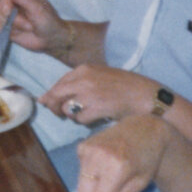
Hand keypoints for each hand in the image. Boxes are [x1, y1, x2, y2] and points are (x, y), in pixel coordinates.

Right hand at [0, 0, 68, 57]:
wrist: (51, 40)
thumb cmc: (49, 21)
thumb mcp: (39, 9)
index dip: (5, 0)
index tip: (11, 10)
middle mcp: (12, 3)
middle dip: (13, 18)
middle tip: (29, 25)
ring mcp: (6, 15)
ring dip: (12, 26)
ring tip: (27, 28)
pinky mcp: (4, 27)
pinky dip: (8, 32)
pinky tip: (19, 33)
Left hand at [43, 65, 158, 126]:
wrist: (147, 95)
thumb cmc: (124, 87)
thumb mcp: (98, 77)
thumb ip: (75, 84)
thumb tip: (44, 99)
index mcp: (83, 69)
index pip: (58, 84)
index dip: (52, 97)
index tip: (50, 104)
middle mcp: (84, 78)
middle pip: (56, 96)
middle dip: (55, 107)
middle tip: (62, 114)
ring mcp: (90, 93)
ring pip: (67, 109)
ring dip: (73, 116)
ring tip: (87, 114)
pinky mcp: (98, 107)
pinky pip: (80, 119)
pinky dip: (85, 122)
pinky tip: (96, 118)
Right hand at [74, 116, 171, 191]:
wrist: (144, 129)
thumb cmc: (146, 160)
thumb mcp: (139, 185)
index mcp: (118, 167)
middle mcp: (99, 156)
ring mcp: (88, 148)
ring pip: (81, 183)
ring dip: (93, 186)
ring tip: (112, 174)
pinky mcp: (81, 145)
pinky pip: (81, 171)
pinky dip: (91, 173)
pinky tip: (105, 163)